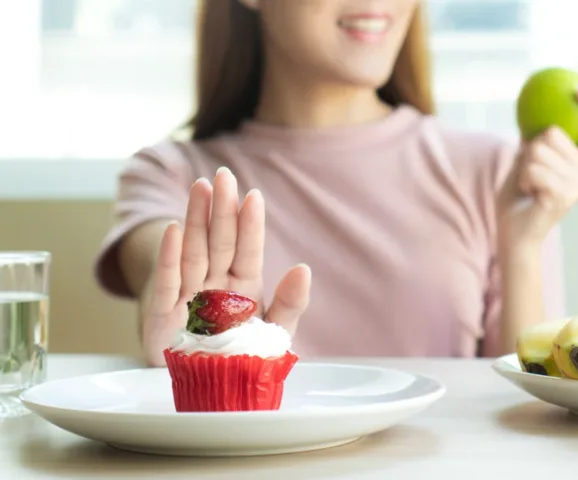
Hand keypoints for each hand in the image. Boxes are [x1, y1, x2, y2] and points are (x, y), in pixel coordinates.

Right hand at [142, 167, 311, 365]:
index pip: (248, 251)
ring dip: (196, 220)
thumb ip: (291, 304)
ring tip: (201, 187)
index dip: (250, 225)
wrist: (208, 393)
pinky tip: (175, 229)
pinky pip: (170, 282)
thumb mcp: (275, 335)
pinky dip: (171, 257)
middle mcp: (216, 287)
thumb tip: (303, 268)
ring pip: (195, 252)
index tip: (254, 197)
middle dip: (222, 209)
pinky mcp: (162, 315)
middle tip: (224, 175)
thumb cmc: (242, 359)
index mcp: (245, 290)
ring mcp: (189, 297)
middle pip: (220, 242)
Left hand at [498, 88, 577, 244]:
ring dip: (523, 167)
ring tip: (529, 186)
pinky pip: (532, 168)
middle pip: (552, 133)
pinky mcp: (563, 195)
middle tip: (531, 175)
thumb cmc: (519, 198)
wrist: (515, 233)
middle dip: (530, 151)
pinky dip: (522, 179)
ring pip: (538, 151)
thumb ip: (535, 142)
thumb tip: (531, 112)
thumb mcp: (526, 163)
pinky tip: (528, 194)